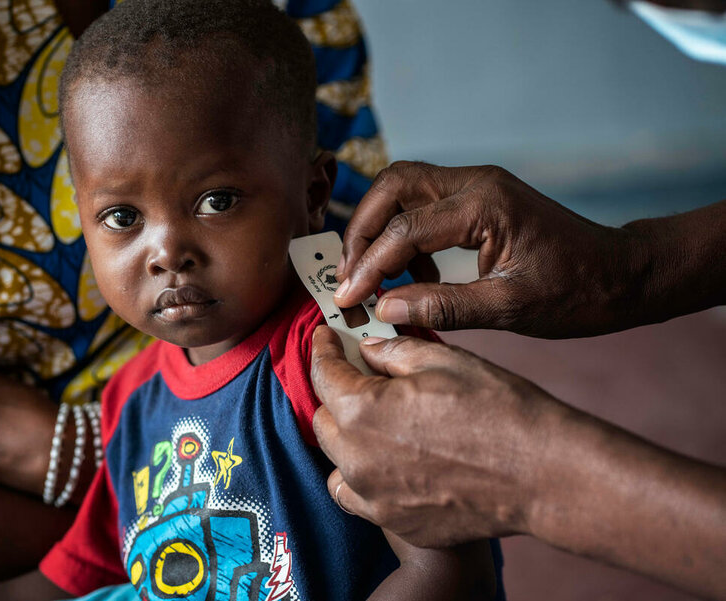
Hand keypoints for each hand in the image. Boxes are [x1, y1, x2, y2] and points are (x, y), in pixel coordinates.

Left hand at [310, 326, 725, 598]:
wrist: (542, 474)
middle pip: (324, 417)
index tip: (324, 338)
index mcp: (363, 410)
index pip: (324, 373)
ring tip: (372, 418)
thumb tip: (368, 350)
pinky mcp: (392, 520)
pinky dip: (357, 475)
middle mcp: (356, 457)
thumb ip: (393, 351)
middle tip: (356, 374)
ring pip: (336, 458)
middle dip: (334, 391)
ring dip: (345, 434)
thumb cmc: (499, 410)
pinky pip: (354, 494)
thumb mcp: (443, 360)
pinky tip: (381, 461)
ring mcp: (372, 495)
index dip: (322, 349)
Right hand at [333, 162, 641, 337]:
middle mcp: (476, 183)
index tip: (349, 299)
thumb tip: (385, 311)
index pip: (404, 229)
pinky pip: (424, 204)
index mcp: (485, 205)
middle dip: (361, 229)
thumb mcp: (510, 309)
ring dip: (378, 227)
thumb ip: (443, 307)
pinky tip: (412, 274)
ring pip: (403, 188)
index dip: (369, 266)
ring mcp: (478, 185)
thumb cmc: (579, 292)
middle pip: (392, 185)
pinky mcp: (479, 198)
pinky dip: (404, 234)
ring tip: (372, 276)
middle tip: (349, 275)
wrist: (624, 274)